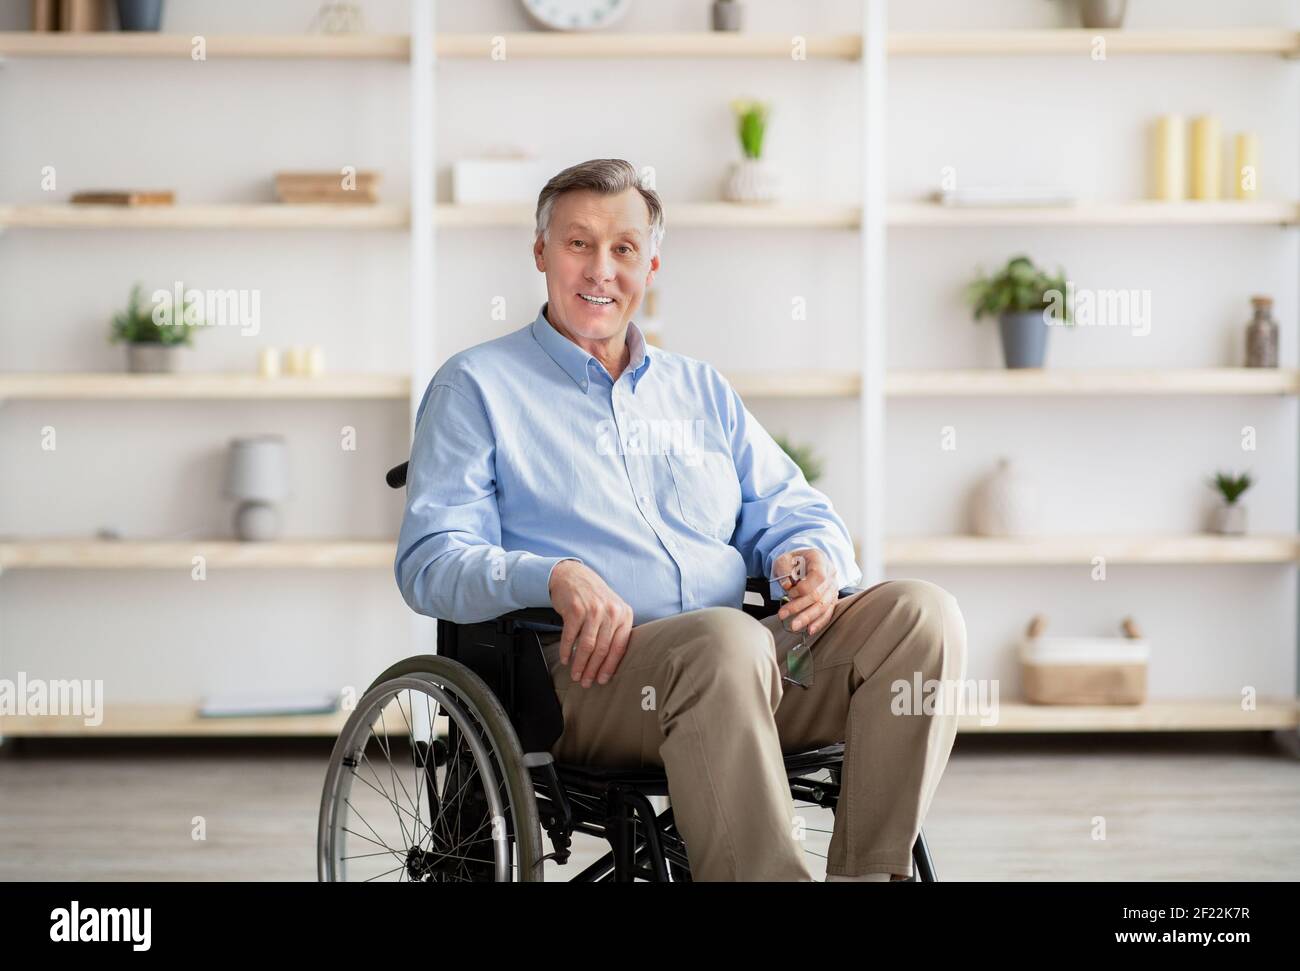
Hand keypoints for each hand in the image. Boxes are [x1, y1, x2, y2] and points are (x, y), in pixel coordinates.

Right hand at [548, 560, 633, 687]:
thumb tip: (611, 663)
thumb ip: (615, 630)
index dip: (610, 667)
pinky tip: (565, 660)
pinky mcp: (575, 609)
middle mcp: (611, 612)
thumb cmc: (593, 596)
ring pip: (587, 646)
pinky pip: (571, 637)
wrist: (572, 575)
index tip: (603, 680)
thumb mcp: (612, 609)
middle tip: (586, 682)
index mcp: (624, 614)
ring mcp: (593, 610)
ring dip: (580, 664)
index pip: (619, 647)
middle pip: (602, 649)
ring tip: (576, 675)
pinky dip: (566, 651)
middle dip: (593, 670)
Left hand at [773, 548, 837, 637]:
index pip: (818, 576)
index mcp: (820, 560)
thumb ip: (783, 568)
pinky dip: (819, 622)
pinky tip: (810, 630)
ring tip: (794, 626)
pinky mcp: (832, 599)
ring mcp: (833, 587)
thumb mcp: (784, 558)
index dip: (803, 587)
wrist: (805, 562)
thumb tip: (787, 585)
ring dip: (807, 618)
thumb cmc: (794, 560)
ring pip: (823, 606)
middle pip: (819, 594)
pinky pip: (828, 612)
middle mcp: (830, 574)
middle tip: (782, 615)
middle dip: (799, 607)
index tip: (789, 592)